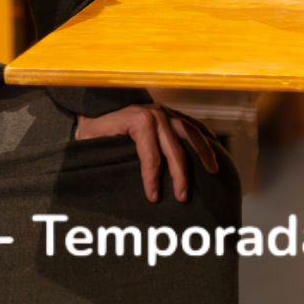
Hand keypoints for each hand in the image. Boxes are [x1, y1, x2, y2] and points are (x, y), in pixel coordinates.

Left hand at [74, 103, 219, 203]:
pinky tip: (212, 142)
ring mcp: (162, 110)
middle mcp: (153, 113)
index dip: (152, 179)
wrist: (91, 105)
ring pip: (189, 133)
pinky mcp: (166, 111)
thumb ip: (104, 155)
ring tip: (213, 171)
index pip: (150, 156)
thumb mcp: (91, 141)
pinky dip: (202, 132)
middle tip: (182, 197)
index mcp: (136, 120)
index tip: (153, 198)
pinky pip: (189, 122)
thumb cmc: (90, 127)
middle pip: (174, 149)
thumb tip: (110, 181)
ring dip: (203, 152)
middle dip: (180, 175)